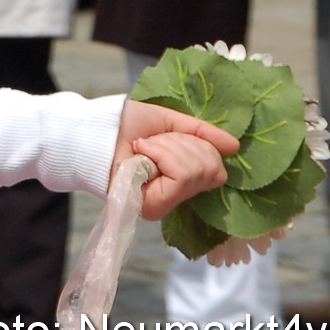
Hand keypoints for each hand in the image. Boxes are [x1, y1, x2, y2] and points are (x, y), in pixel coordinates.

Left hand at [115, 100, 240, 219]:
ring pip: (197, 170)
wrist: (94, 128)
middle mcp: (175, 196)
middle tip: (153, 142)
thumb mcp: (171, 123)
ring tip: (144, 146)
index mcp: (181, 178)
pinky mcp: (154, 206)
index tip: (169, 135)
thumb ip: (202, 135)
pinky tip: (141, 152)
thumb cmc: (126, 124)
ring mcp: (165, 204)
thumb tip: (234, 146)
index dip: (200, 145)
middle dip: (184, 144)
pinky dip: (163, 154)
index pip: (217, 168)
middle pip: (212, 170)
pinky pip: (181, 175)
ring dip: (169, 147)